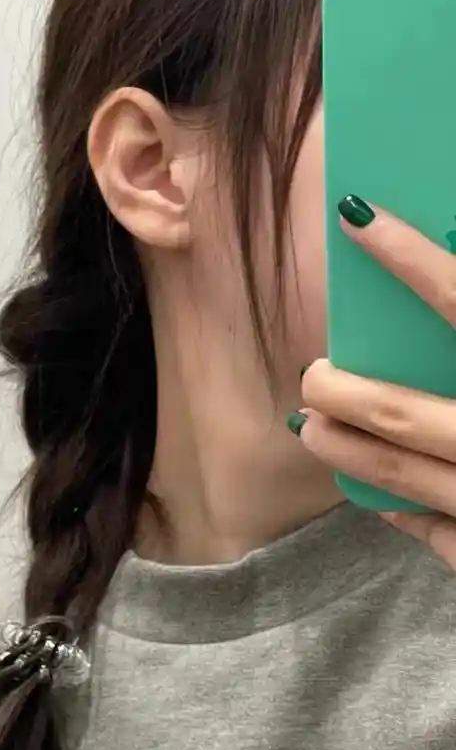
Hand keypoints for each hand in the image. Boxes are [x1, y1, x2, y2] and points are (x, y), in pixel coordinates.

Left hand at [295, 198, 455, 568]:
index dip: (407, 255)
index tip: (356, 216)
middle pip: (401, 411)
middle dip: (341, 389)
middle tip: (314, 373)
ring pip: (401, 475)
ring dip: (345, 448)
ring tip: (312, 426)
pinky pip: (437, 532)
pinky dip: (398, 508)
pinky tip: (374, 492)